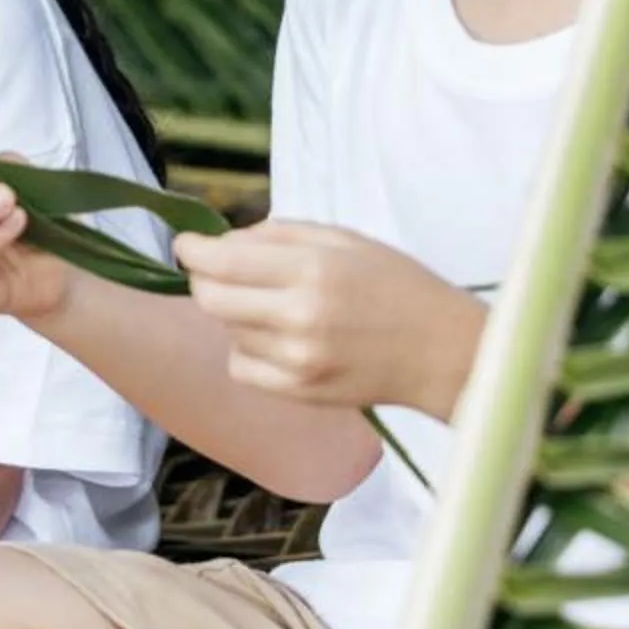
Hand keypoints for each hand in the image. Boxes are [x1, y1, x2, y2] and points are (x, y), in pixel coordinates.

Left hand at [175, 221, 485, 417]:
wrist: (443, 352)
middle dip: (206, 280)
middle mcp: (300, 316)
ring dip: (236, 314)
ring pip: (227, 331)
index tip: (185, 244)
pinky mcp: (300, 393)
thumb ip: (279, 235)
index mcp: (313, 269)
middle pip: (211, 299)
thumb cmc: (397, 285)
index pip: (223, 262)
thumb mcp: (344, 240)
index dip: (192, 251)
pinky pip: (241, 368)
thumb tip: (223, 242)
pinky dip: (247, 351)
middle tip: (223, 272)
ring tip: (275, 307)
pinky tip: (278, 340)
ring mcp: (298, 361)